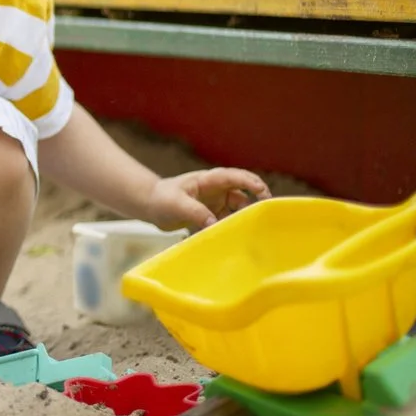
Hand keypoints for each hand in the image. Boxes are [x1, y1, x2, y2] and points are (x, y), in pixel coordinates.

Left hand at [147, 168, 271, 230]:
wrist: (148, 205)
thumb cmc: (161, 198)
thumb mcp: (177, 204)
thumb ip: (196, 212)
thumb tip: (215, 223)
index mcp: (208, 180)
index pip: (233, 177)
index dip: (250, 182)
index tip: (263, 192)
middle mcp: (215, 189)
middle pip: (241, 192)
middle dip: (256, 200)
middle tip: (267, 214)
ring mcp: (214, 201)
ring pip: (236, 208)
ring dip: (244, 216)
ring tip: (254, 230)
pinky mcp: (210, 214)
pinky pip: (226, 220)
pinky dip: (232, 227)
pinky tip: (237, 238)